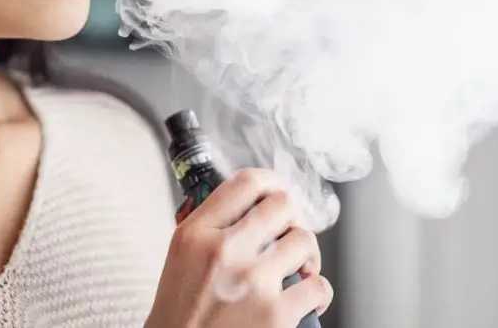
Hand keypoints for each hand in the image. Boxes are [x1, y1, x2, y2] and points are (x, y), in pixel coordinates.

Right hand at [145, 168, 331, 327]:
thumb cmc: (179, 318)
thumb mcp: (179, 261)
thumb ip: (208, 229)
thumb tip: (244, 206)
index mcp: (196, 234)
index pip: (245, 183)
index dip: (270, 183)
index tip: (276, 192)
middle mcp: (224, 251)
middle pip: (281, 205)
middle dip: (289, 220)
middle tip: (286, 237)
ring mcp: (252, 282)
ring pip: (304, 241)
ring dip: (305, 255)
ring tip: (297, 269)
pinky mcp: (276, 314)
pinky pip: (318, 286)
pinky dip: (317, 293)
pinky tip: (305, 299)